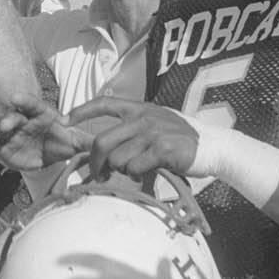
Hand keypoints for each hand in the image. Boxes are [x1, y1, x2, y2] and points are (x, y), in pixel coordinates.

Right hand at [0, 93, 85, 168]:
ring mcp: (10, 134)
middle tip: (3, 125)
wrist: (43, 154)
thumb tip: (104, 142)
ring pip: (0, 130)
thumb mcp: (73, 141)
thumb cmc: (58, 142)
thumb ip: (85, 141)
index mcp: (39, 115)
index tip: (15, 97)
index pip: (31, 104)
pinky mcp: (1, 147)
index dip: (24, 100)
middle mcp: (22, 122)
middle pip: (13, 118)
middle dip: (7, 120)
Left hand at [67, 96, 201, 179]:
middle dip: (95, 163)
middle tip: (98, 174)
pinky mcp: (162, 149)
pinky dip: (136, 175)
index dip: (81, 111)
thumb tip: (102, 149)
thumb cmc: (181, 140)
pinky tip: (148, 171)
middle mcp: (143, 117)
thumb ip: (132, 130)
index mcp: (139, 108)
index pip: (104, 103)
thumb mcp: (156, 124)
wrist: (214, 147)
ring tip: (136, 169)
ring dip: (122, 171)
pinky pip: (134, 168)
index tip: (64, 120)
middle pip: (102, 142)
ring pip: (117, 159)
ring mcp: (152, 132)